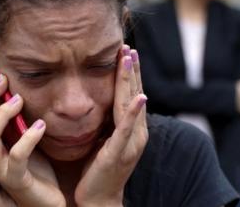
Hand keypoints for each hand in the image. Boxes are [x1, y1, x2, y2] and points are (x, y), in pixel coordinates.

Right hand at [0, 64, 65, 206]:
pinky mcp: (16, 179)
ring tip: (18, 100)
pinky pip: (16, 157)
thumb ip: (19, 117)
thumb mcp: (25, 136)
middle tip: (2, 79)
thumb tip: (19, 88)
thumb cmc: (35, 166)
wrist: (45, 199)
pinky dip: (27, 139)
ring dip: (1, 115)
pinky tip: (40, 126)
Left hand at [74, 46, 147, 206]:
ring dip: (132, 81)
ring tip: (131, 59)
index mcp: (131, 129)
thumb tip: (99, 99)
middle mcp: (136, 133)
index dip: (130, 73)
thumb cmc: (98, 170)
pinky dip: (135, 112)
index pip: (131, 95)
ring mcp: (130, 143)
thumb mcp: (103, 139)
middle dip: (131, 70)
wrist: (98, 200)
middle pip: (133, 94)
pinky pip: (127, 129)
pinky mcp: (119, 153)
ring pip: (131, 105)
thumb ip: (106, 120)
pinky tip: (140, 97)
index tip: (126, 51)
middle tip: (128, 47)